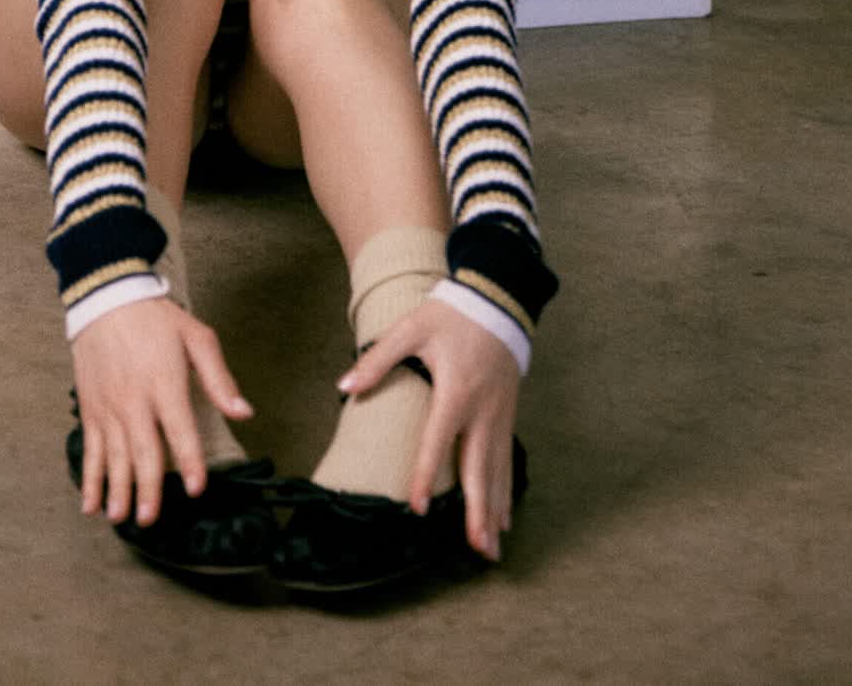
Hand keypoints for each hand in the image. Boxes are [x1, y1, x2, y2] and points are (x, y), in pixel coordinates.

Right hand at [70, 297, 252, 529]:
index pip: (180, 430)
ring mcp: (109, 407)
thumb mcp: (196, 338)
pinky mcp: (91, 409)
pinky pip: (90, 450)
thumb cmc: (156, 319)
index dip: (190, 461)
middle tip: (150, 518)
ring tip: (121, 517)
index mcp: (165, 383)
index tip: (197, 488)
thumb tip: (244, 412)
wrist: (106, 299)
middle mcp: (135, 400)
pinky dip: (89, 478)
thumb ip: (220, 378)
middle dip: (147, 488)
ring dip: (117, 489)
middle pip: (142, 451)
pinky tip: (91, 503)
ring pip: (113, 456)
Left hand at [338, 297, 520, 561]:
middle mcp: (481, 410)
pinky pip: (506, 461)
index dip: (424, 474)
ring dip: (493, 511)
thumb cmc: (450, 315)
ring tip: (490, 550)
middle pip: (479, 468)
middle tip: (476, 550)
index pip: (438, 440)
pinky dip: (505, 492)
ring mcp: (498, 415)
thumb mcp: (411, 329)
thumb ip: (378, 359)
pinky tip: (503, 520)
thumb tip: (344, 386)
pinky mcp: (506, 416)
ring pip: (497, 471)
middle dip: (477, 511)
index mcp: (455, 391)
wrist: (497, 300)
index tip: (416, 507)